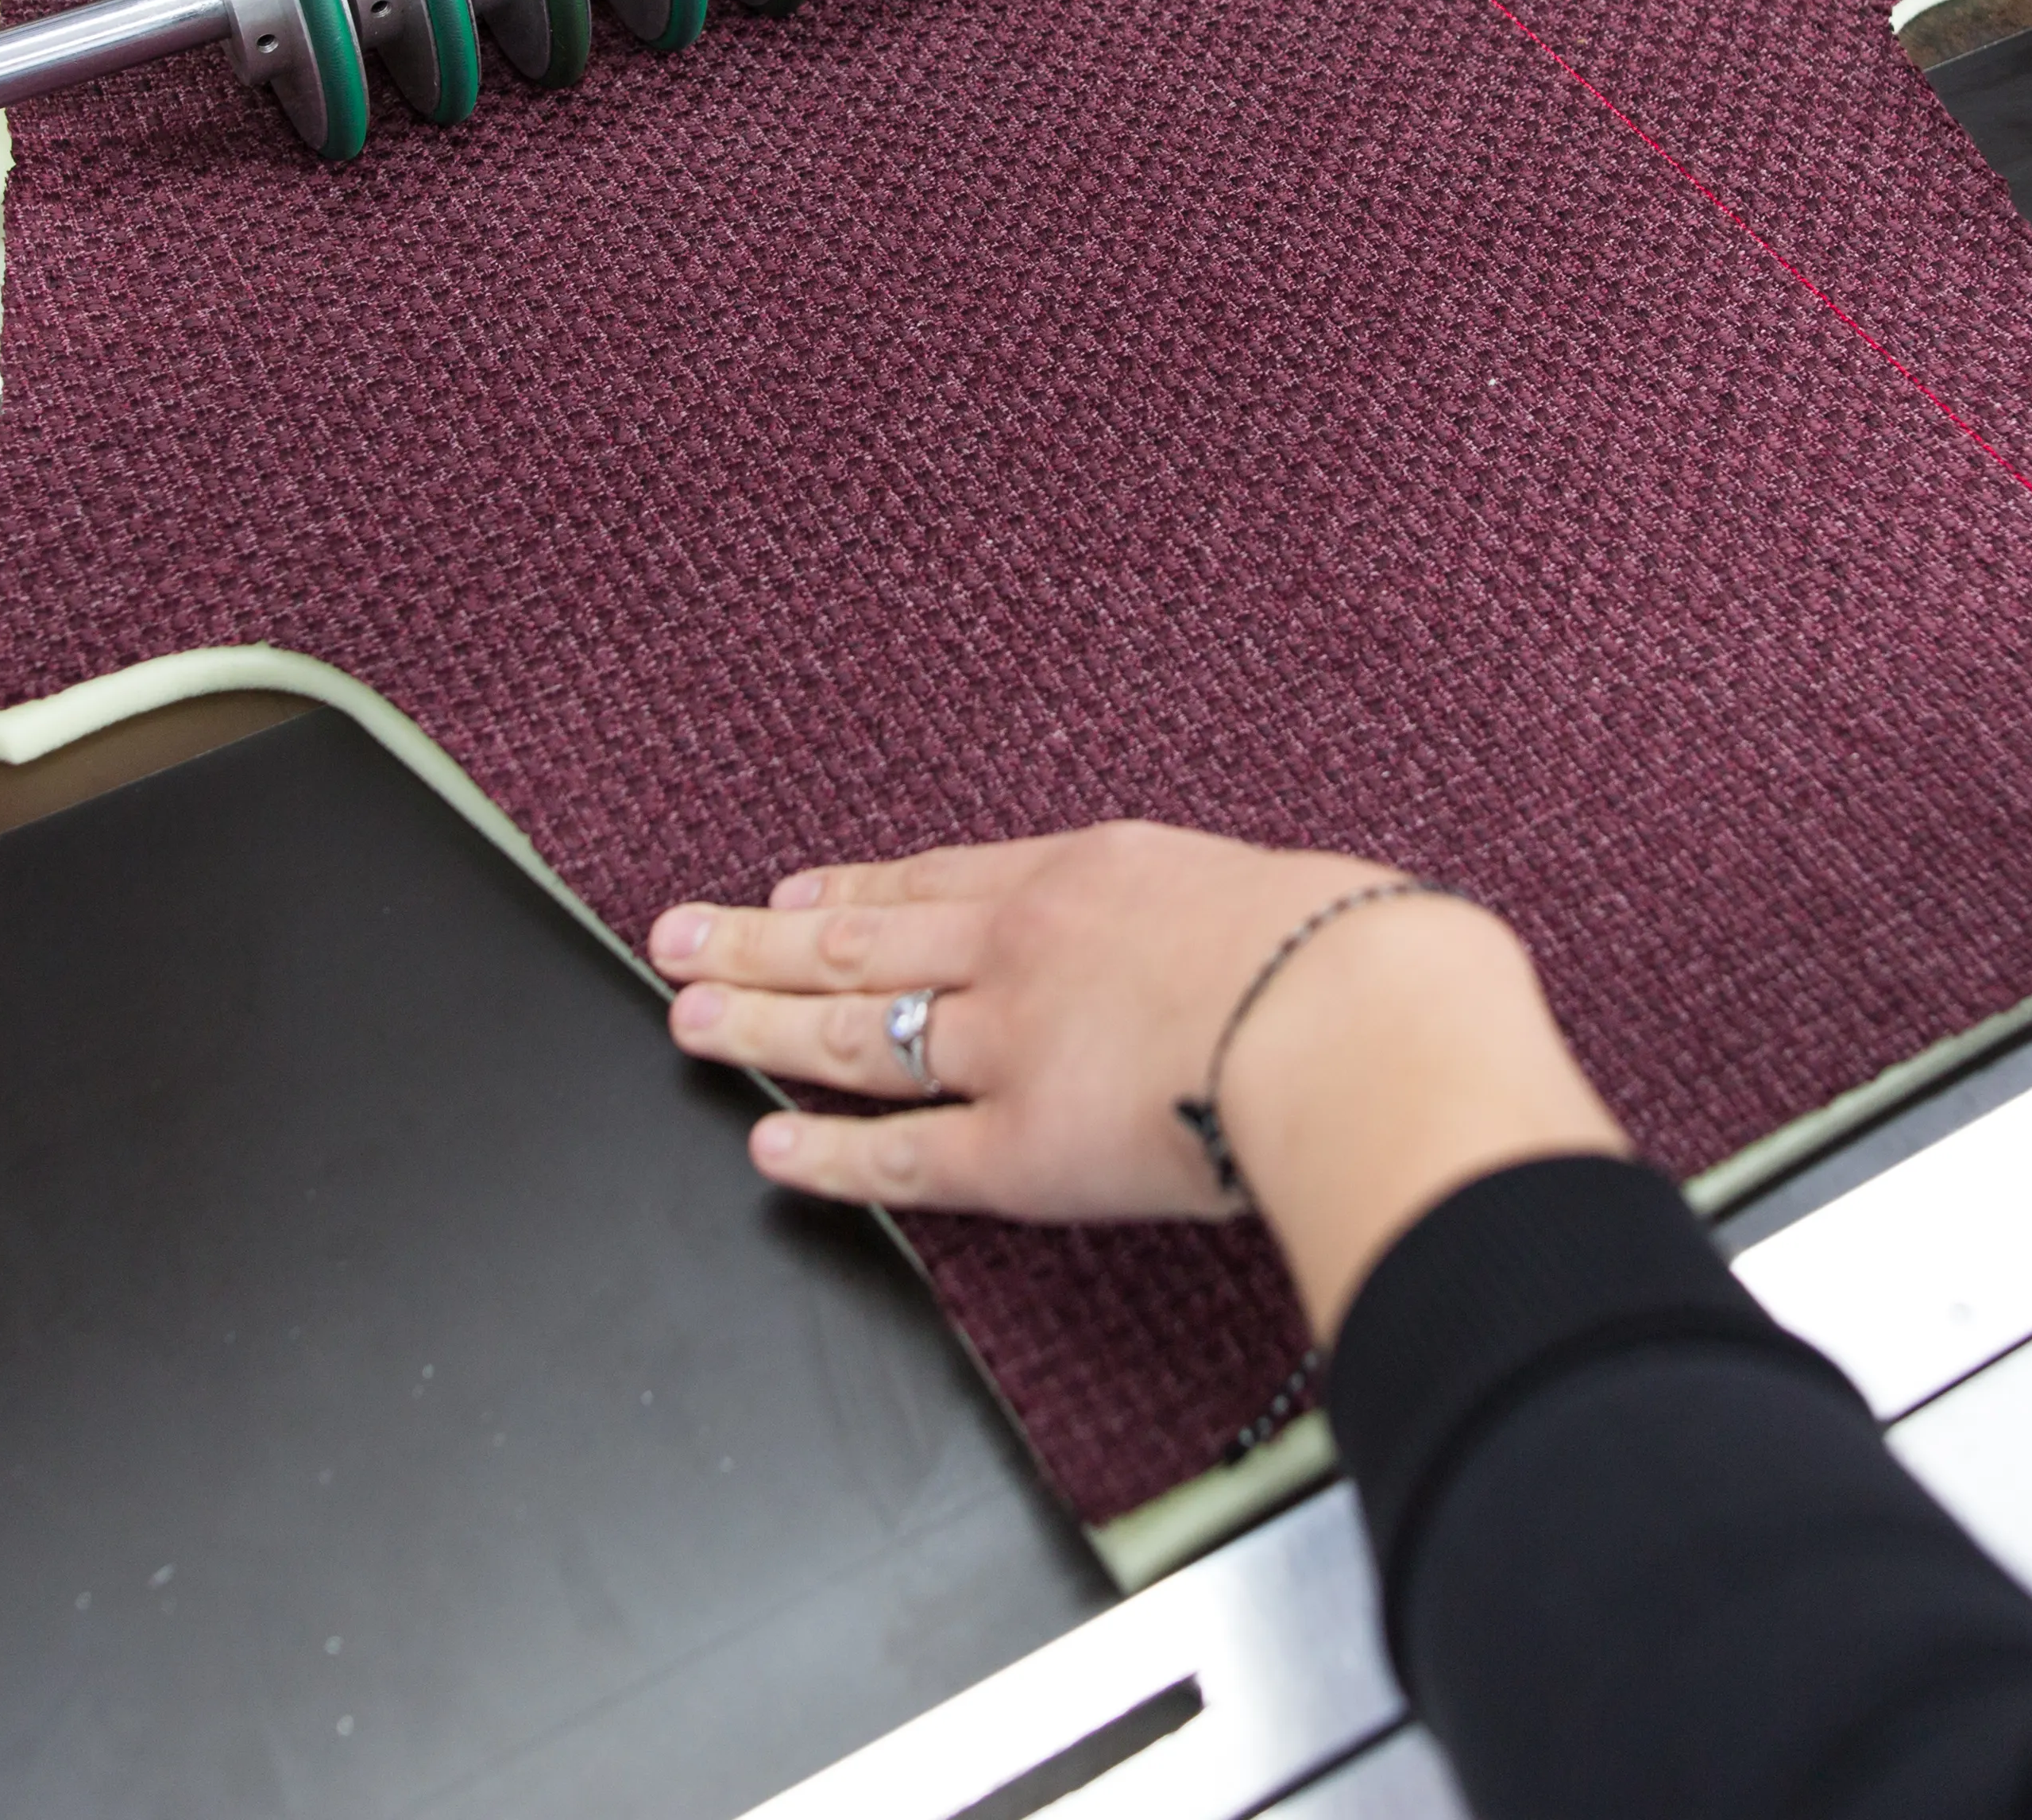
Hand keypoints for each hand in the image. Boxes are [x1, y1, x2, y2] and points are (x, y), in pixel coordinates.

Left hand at [649, 821, 1625, 1336]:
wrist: (1351, 1011)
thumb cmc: (1351, 948)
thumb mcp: (1272, 889)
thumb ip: (1220, 920)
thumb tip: (1248, 948)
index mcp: (1087, 874)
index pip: (938, 880)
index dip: (854, 888)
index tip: (795, 893)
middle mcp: (1023, 950)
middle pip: (862, 940)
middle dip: (761, 943)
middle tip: (680, 937)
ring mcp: (1009, 1048)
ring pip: (856, 1034)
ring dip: (761, 1027)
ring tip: (689, 1021)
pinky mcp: (1021, 1151)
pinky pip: (903, 1157)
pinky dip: (829, 1155)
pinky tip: (770, 1148)